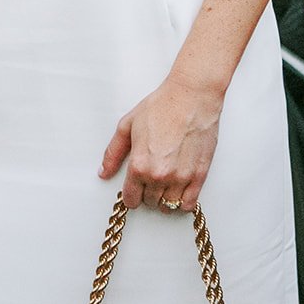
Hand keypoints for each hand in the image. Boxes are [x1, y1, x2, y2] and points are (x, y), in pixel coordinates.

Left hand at [99, 74, 223, 212]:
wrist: (191, 97)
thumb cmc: (162, 106)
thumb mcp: (127, 125)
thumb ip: (113, 153)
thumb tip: (104, 172)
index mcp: (139, 164)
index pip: (131, 198)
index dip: (130, 195)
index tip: (133, 190)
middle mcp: (159, 175)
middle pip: (150, 202)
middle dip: (147, 193)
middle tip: (149, 180)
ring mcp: (181, 177)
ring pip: (168, 206)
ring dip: (164, 199)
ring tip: (164, 184)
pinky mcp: (199, 175)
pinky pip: (189, 204)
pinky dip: (182, 203)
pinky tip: (179, 191)